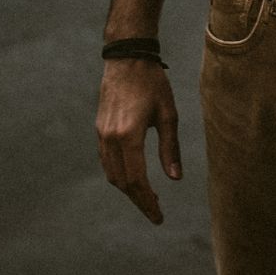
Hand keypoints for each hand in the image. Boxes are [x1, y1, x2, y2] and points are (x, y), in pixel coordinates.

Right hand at [96, 58, 181, 224]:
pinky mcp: (100, 129)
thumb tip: (175, 179)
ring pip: (111, 173)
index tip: (158, 216)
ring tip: (147, 196)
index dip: (147, 201)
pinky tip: (133, 176)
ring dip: (127, 189)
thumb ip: (170, 148)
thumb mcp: (168, 114)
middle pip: (122, 182)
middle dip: (138, 200)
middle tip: (156, 211)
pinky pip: (106, 161)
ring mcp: (102, 134)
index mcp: (129, 135)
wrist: (127, 58)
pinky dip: (119, 174)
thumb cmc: (153, 83)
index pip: (137, 180)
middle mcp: (111, 137)